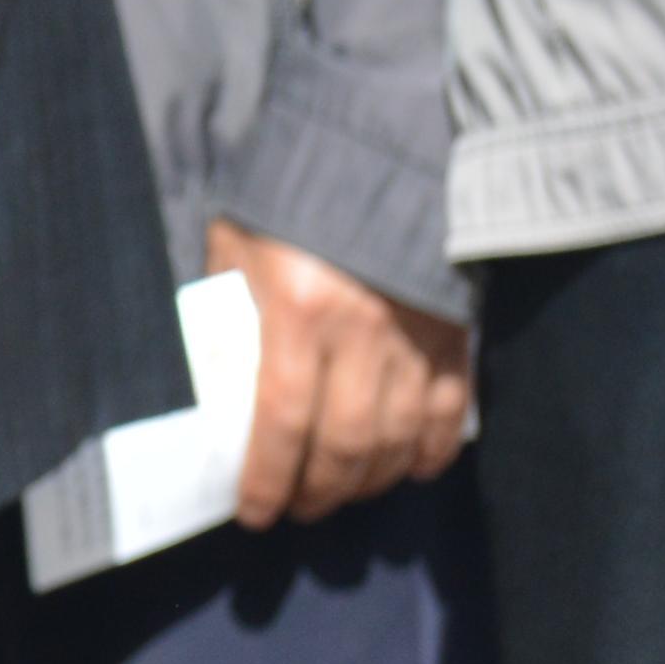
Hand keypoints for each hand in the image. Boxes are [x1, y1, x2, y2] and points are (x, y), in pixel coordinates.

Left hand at [211, 219, 473, 525]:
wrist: (380, 151)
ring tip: (341, 495)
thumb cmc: (291, 200)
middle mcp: (362, 333)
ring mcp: (416, 338)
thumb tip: (208, 371)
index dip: (267, 477)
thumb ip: (225, 307)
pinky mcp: (456, 335)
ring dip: (367, 482)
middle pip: (344, 444)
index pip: (280, 420)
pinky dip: (430, 452)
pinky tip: (407, 470)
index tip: (255, 512)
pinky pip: (449, 414)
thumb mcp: (237, 246)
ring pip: (397, 439)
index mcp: (297, 310)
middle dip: (318, 491)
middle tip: (298, 509)